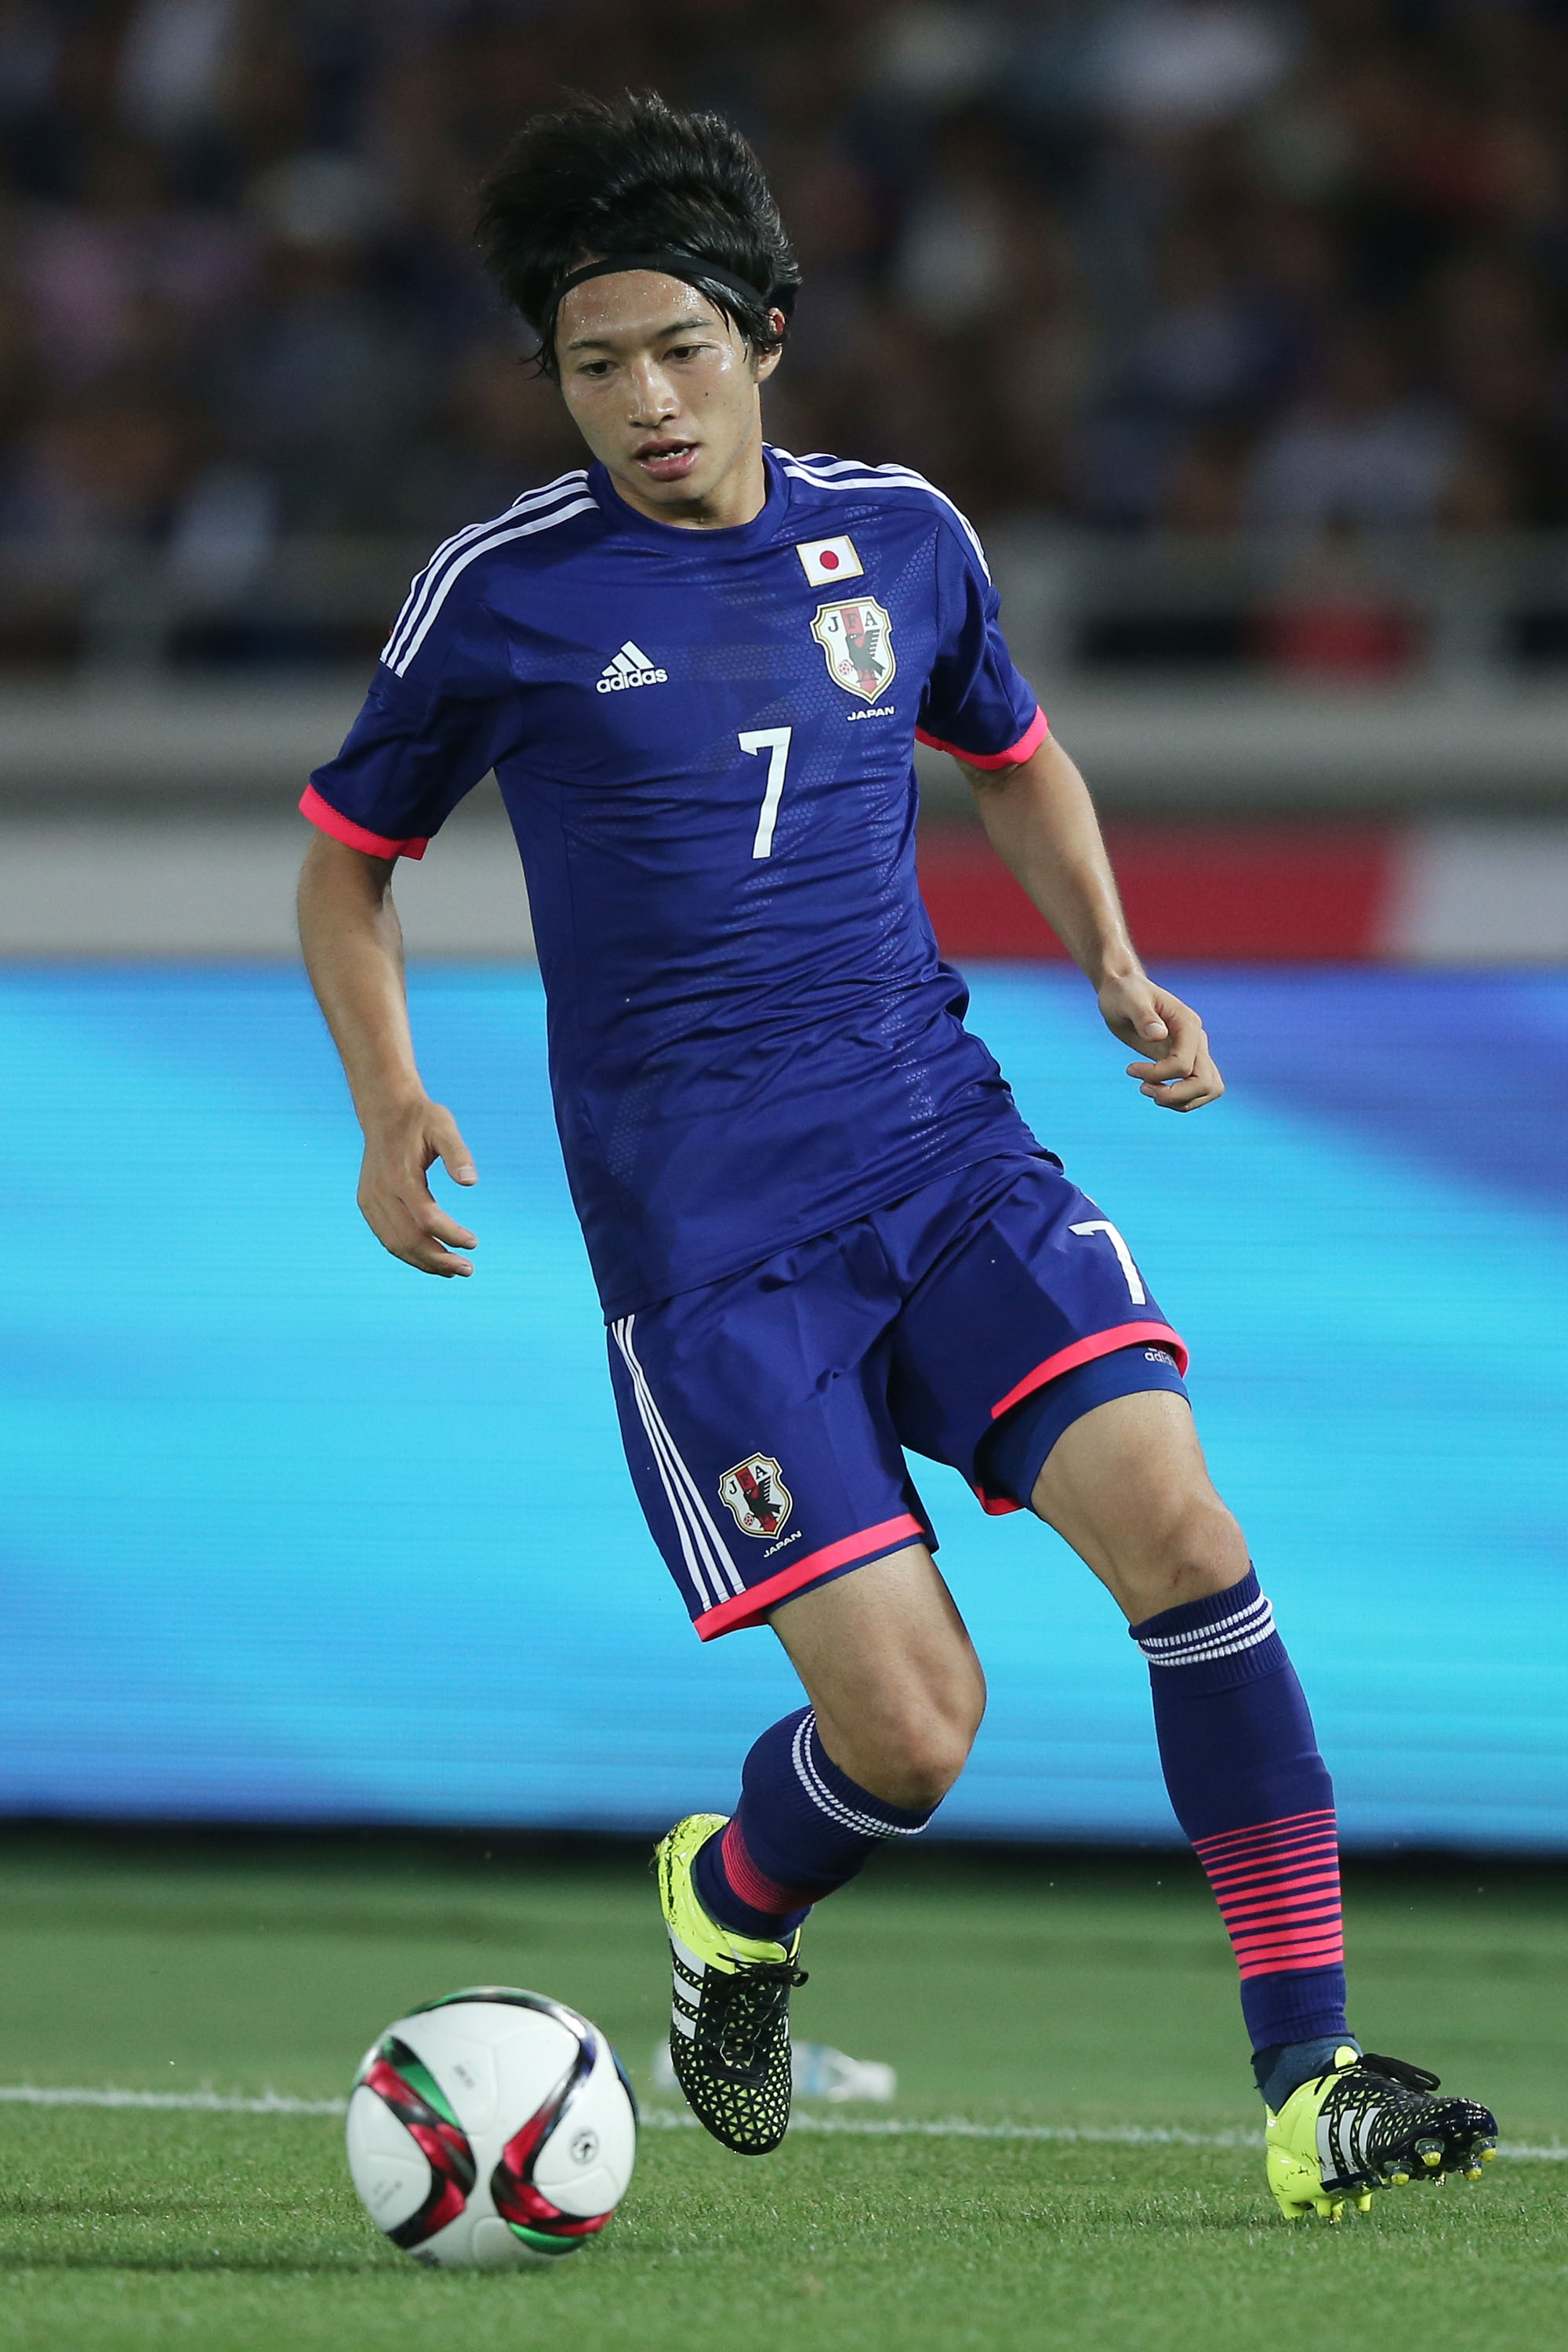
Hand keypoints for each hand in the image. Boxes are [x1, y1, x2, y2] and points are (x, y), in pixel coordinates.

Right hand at [357, 1097, 478, 1274]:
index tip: (474, 1243)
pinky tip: (430, 1259)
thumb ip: (458, 1153)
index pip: (427, 1218)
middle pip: (409, 1238)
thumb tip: (471, 1182)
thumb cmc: (421, 1118)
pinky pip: (386, 1237)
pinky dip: (408, 1252)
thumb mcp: (444, 1126)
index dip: (450, 1235)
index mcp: (400, 1176)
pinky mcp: (367, 1203)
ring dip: (424, 1262)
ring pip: (395, 1243)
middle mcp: (381, 1192)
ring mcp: (370, 1199)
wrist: (385, 1110)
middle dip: (439, 1259)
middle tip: (468, 1269)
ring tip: (452, 1271)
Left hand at [1097, 974, 1223, 1113]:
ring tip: (1148, 1091)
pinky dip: (1179, 1100)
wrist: (1124, 992)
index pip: (1184, 1064)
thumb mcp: (1128, 999)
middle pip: (1206, 1083)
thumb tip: (1158, 1035)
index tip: (1130, 1069)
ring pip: (1209, 1089)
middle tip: (1143, 1090)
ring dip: (1180, 1101)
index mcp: (1188, 1024)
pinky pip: (1197, 1090)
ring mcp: (1195, 1052)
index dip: (1158, 1075)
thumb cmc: (1124, 993)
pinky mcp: (1186, 1062)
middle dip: (1175, 1096)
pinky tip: (1153, 1089)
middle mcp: (1197, 1040)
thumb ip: (1143, 1015)